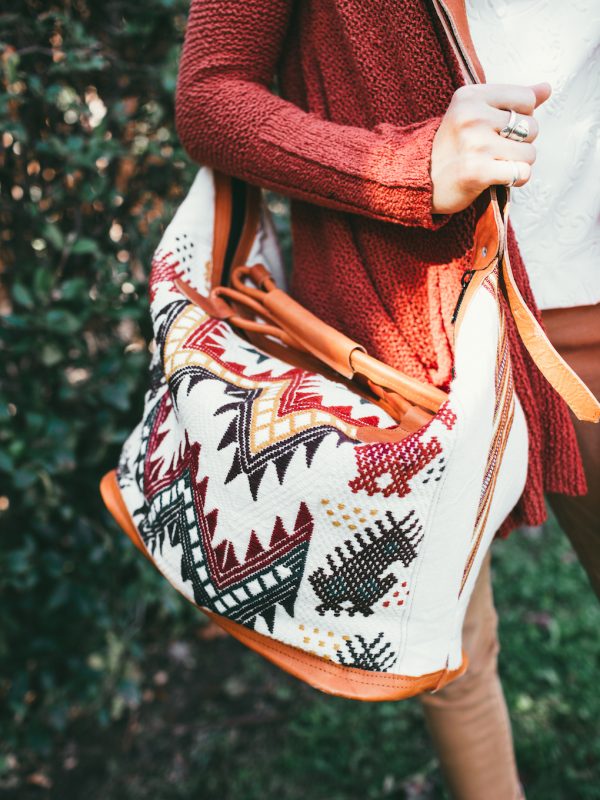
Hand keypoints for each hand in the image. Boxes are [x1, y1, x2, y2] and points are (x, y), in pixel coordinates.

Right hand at [430, 82, 551, 214]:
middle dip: (521, 142)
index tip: (498, 128)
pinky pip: (521, 173)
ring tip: (497, 164)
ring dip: (519, 163)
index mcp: (470, 96)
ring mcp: (474, 145)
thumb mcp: (475, 113)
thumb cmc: (453, 146)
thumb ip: (511, 100)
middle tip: (495, 150)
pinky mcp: (477, 172)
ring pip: (529, 153)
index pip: (527, 99)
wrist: (420, 180)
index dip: (521, 117)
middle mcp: (472, 117)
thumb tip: (547, 88)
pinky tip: (499, 178)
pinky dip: (516, 179)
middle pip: (531, 126)